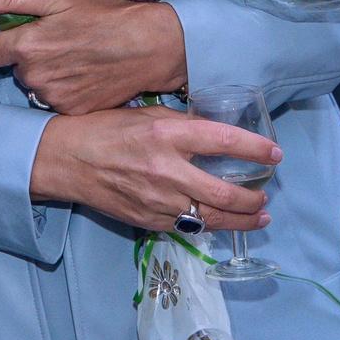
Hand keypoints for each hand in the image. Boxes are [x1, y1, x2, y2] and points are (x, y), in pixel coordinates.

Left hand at [0, 0, 186, 113]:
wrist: (148, 46)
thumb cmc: (104, 15)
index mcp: (26, 47)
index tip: (16, 39)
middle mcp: (34, 77)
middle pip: (15, 70)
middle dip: (30, 58)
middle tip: (59, 43)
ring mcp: (53, 98)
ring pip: (36, 87)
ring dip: (48, 76)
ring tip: (75, 59)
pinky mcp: (71, 112)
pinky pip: (56, 102)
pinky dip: (66, 91)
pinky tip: (84, 76)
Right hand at [28, 105, 276, 231]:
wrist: (65, 160)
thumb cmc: (104, 129)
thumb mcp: (145, 113)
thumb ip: (181, 124)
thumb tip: (215, 132)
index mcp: (166, 133)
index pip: (224, 141)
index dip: (256, 149)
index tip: (274, 153)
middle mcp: (166, 169)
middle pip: (225, 191)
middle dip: (253, 196)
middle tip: (266, 193)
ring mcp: (157, 199)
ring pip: (211, 216)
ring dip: (242, 219)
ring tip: (260, 216)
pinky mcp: (148, 220)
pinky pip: (188, 226)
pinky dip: (210, 225)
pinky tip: (222, 222)